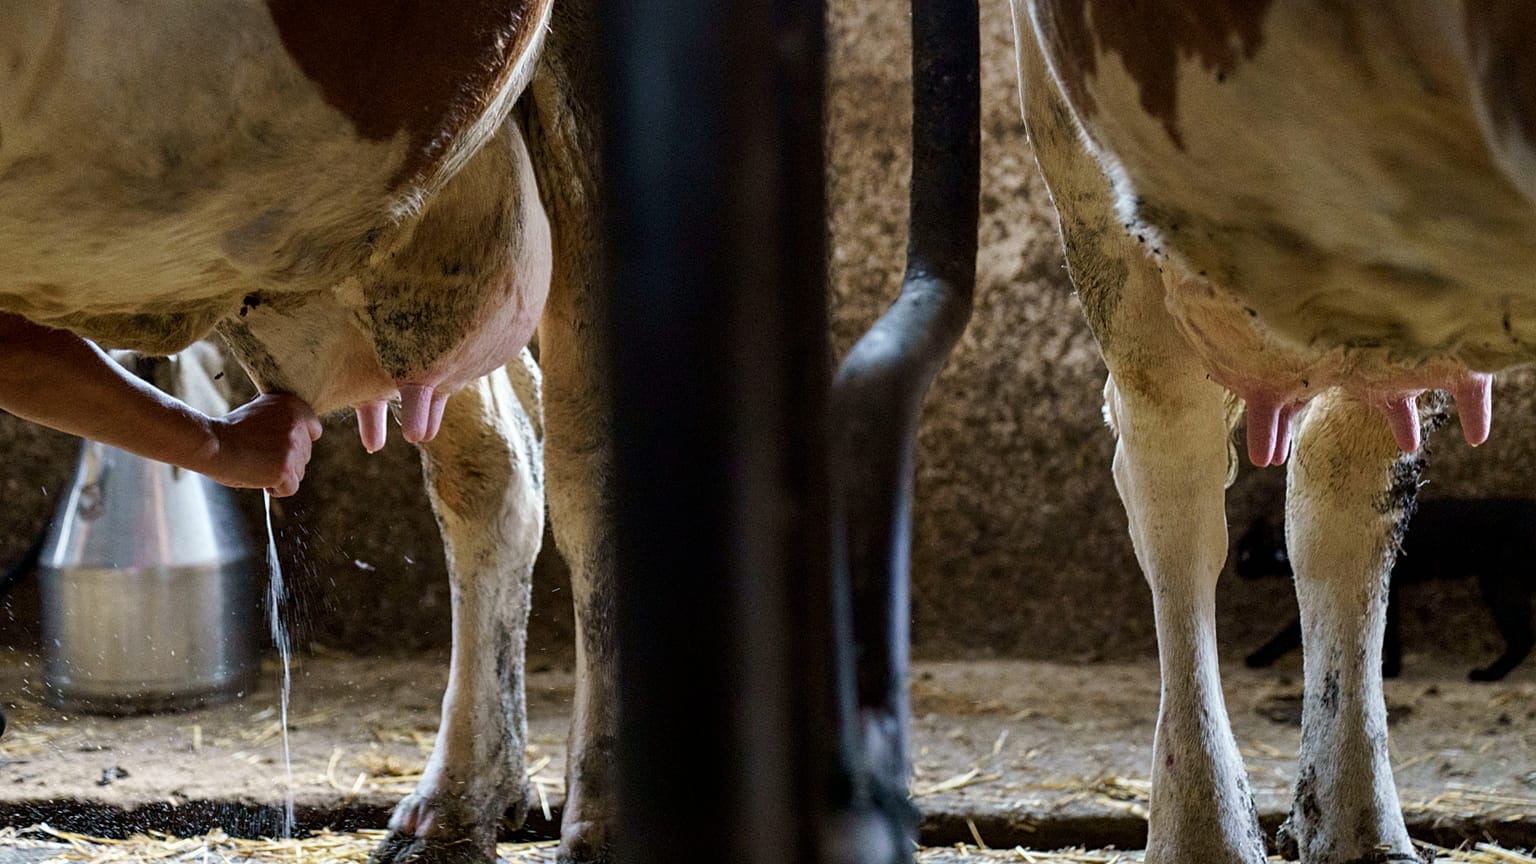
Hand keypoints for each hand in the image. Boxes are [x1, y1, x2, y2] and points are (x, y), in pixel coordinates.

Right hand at [203, 393, 322, 496]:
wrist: (212, 444)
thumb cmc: (231, 431)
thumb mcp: (262, 412)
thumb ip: (284, 420)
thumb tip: (303, 435)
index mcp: (294, 406)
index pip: (314, 430)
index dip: (299, 442)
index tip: (282, 447)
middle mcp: (298, 425)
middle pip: (305, 455)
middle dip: (286, 460)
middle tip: (259, 455)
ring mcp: (293, 447)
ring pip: (298, 472)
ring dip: (280, 474)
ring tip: (256, 464)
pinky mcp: (284, 469)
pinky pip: (290, 488)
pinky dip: (276, 489)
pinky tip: (258, 478)